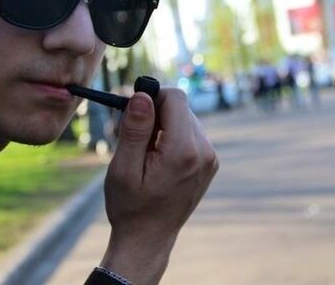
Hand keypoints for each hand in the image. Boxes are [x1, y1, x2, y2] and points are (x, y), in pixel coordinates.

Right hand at [100, 88, 217, 284]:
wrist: (149, 238)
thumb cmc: (131, 206)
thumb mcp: (123, 168)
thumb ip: (134, 129)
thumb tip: (142, 95)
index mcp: (183, 151)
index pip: (176, 98)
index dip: (153, 98)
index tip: (135, 114)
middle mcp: (204, 151)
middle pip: (182, 107)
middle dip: (157, 114)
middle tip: (136, 139)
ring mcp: (210, 158)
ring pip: (187, 119)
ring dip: (165, 126)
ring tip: (147, 154)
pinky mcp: (210, 162)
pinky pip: (192, 134)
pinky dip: (174, 137)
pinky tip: (160, 159)